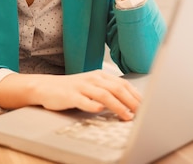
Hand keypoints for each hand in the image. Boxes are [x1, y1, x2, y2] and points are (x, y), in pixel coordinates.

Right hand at [0, 70, 141, 120]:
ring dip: (117, 106)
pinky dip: (93, 105)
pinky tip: (100, 111)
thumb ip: (109, 91)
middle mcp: (93, 79)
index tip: (145, 105)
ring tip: (127, 116)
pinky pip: (84, 101)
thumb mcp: (93, 86)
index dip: (135, 95)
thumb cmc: (73, 88)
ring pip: (104, 95)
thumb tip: (130, 101)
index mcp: (100, 76)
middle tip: (141, 112)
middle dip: (131, 101)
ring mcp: (82, 87)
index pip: (122, 84)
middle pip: (116, 89)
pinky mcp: (70, 96)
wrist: (46, 87)